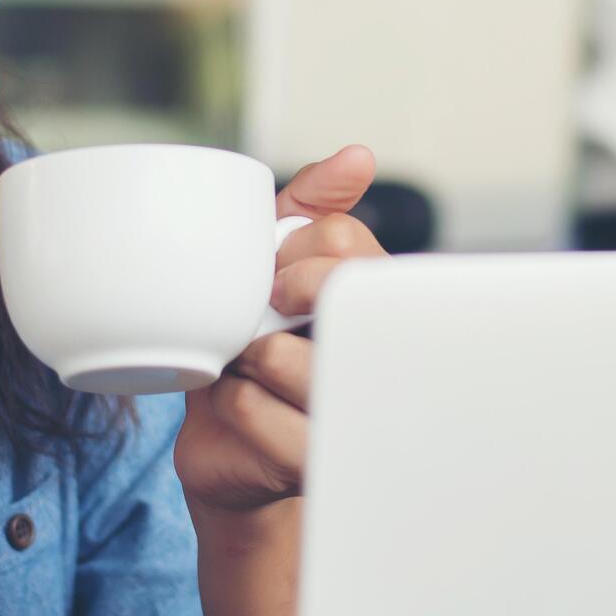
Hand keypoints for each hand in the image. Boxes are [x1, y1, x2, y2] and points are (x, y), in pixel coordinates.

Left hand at [174, 145, 386, 522]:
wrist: (237, 452)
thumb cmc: (262, 352)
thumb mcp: (276, 266)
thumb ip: (312, 204)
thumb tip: (359, 156)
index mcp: (380, 301)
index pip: (346, 242)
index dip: (296, 249)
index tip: (278, 273)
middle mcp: (384, 354)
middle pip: (330, 292)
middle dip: (275, 297)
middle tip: (264, 318)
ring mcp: (357, 409)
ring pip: (281, 355)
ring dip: (245, 357)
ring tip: (253, 370)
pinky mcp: (320, 459)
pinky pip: (253, 408)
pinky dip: (232, 401)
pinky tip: (245, 408)